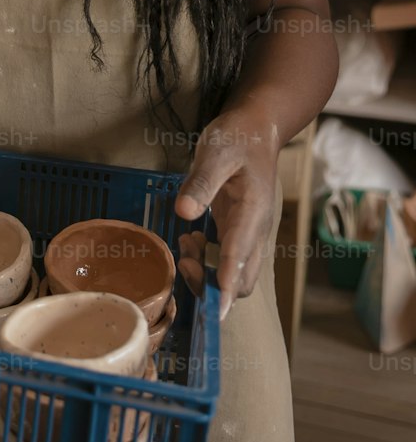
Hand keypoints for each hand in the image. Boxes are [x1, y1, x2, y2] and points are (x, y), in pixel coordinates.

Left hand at [173, 110, 279, 320]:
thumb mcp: (216, 151)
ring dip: (210, 272)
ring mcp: (250, 233)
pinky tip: (192, 238)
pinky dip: (210, 261)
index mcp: (253, 213)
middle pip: (243, 280)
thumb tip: (184, 213)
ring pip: (237, 274)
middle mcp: (256, 230)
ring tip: (186, 243)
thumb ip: (201, 182)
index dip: (227, 288)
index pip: (240, 258)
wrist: (257, 128)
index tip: (215, 313)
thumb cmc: (237, 137)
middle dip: (212, 284)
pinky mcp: (241, 230)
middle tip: (185, 257)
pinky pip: (229, 260)